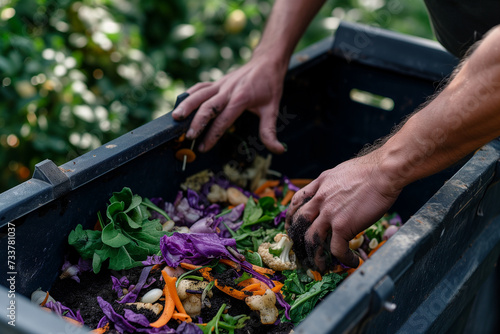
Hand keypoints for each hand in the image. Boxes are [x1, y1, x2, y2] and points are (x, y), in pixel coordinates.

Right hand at [171, 55, 287, 153]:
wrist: (267, 62)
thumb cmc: (270, 86)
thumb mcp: (272, 109)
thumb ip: (270, 131)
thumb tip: (279, 150)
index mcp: (241, 98)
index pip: (224, 119)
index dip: (212, 134)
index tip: (204, 147)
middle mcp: (228, 90)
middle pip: (208, 106)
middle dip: (197, 122)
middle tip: (189, 137)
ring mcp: (221, 84)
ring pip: (200, 94)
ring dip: (186, 105)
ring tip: (175, 117)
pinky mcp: (217, 82)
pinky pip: (200, 87)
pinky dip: (189, 94)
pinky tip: (179, 103)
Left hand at [285, 153, 401, 270]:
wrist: (384, 172)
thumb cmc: (370, 170)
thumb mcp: (340, 172)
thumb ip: (332, 184)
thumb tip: (335, 193)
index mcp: (320, 184)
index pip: (297, 201)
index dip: (292, 216)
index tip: (293, 227)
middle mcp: (320, 199)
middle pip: (299, 223)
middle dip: (297, 239)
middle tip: (302, 250)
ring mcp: (329, 213)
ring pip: (312, 239)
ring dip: (315, 256)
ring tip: (321, 266)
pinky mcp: (342, 225)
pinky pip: (337, 249)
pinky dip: (344, 259)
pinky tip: (352, 261)